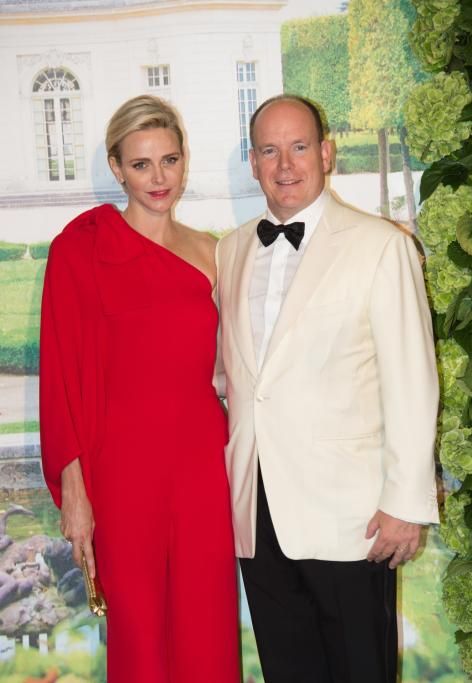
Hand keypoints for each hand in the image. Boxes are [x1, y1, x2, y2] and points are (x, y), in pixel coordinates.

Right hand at [61, 460, 95, 577]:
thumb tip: (92, 543)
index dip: (91, 567)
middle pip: (77, 556)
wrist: (73, 495)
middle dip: (81, 563)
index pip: (88, 555)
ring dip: (78, 540)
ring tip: (82, 526)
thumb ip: (92, 534)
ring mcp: (66, 533)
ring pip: (73, 542)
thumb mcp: (94, 521)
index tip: (92, 576)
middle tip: (85, 567)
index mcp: (84, 535)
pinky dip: (73, 532)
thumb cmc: (87, 506)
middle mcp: (74, 537)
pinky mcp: (62, 529)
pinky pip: (69, 535)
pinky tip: (76, 522)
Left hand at [365, 510, 421, 568]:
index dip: (372, 555)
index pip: (377, 549)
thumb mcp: (377, 516)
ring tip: (392, 565)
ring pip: (400, 555)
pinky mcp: (415, 538)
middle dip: (382, 558)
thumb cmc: (390, 509)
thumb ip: (371, 528)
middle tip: (379, 561)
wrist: (407, 504)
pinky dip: (409, 556)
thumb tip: (367, 537)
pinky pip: (412, 550)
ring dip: (395, 561)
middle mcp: (395, 541)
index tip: (370, 558)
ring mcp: (406, 541)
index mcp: (385, 536)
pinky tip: (407, 559)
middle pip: (387, 553)